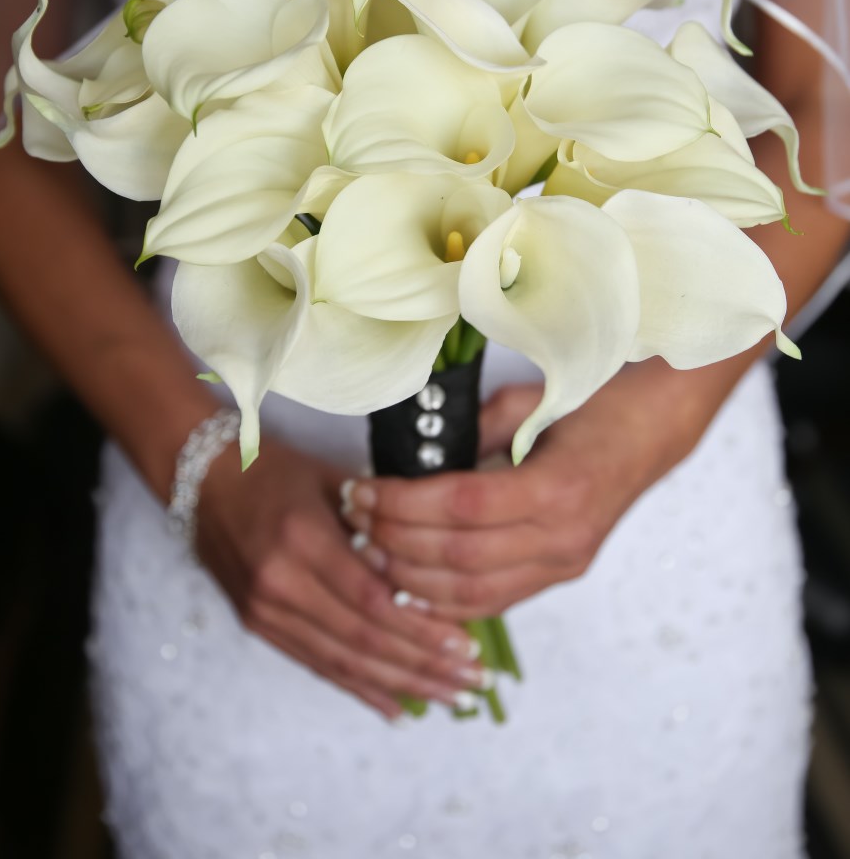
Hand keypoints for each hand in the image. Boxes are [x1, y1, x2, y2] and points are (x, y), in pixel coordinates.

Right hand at [196, 436, 488, 717]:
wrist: (199, 477)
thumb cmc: (273, 469)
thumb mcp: (331, 480)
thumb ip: (378, 522)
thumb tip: (434, 562)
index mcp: (303, 539)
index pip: (372, 599)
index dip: (420, 629)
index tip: (467, 644)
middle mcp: (280, 582)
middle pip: (362, 638)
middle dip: (422, 666)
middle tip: (471, 683)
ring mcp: (264, 609)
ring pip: (342, 660)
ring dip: (399, 684)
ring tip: (448, 698)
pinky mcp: (257, 624)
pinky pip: (315, 664)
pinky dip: (359, 687)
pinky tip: (396, 706)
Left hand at [343, 362, 705, 619]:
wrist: (651, 432)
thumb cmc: (592, 406)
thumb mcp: (530, 403)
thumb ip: (474, 432)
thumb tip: (416, 460)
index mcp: (558, 486)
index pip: (462, 507)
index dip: (404, 504)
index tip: (363, 490)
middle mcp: (564, 536)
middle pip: (460, 556)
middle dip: (396, 541)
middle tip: (355, 519)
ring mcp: (565, 563)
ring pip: (472, 592)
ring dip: (411, 579)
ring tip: (369, 553)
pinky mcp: (560, 575)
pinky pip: (493, 602)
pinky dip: (444, 602)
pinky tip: (407, 588)